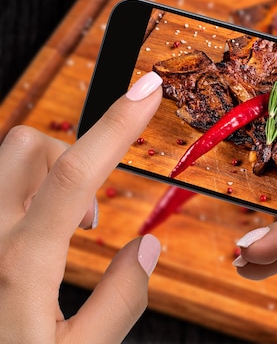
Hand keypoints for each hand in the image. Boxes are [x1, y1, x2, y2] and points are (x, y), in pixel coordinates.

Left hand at [0, 71, 163, 343]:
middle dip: (71, 156)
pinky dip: (22, 195)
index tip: (147, 90)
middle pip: (27, 145)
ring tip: (61, 230)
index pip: (76, 175)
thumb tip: (148, 247)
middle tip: (90, 214)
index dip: (118, 124)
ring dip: (45, 176)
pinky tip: (29, 238)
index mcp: (19, 266)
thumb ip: (120, 301)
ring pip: (4, 160)